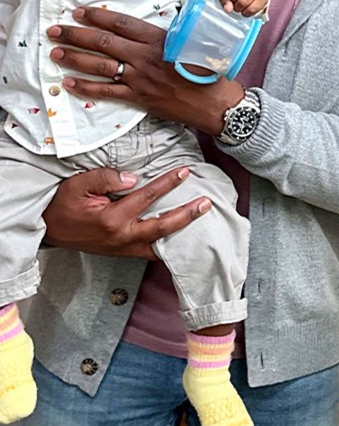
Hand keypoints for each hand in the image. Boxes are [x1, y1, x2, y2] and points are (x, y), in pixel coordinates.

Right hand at [43, 167, 210, 257]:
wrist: (46, 229)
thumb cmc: (61, 205)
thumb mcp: (78, 185)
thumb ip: (105, 178)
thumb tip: (132, 178)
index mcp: (112, 220)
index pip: (147, 198)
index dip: (167, 183)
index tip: (184, 172)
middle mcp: (121, 238)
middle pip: (162, 228)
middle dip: (187, 215)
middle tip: (206, 203)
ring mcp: (122, 249)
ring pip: (159, 245)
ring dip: (181, 232)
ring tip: (201, 220)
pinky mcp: (122, 253)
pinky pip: (150, 251)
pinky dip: (167, 245)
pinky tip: (181, 236)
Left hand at [47, 6, 243, 133]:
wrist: (215, 102)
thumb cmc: (207, 71)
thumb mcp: (189, 45)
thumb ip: (165, 37)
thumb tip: (145, 30)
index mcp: (159, 39)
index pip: (121, 23)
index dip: (97, 16)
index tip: (79, 11)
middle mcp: (146, 57)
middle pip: (104, 42)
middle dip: (76, 34)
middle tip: (55, 30)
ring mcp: (141, 78)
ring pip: (100, 65)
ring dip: (74, 58)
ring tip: (55, 52)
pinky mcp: (140, 98)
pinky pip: (107, 92)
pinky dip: (85, 87)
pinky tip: (69, 83)